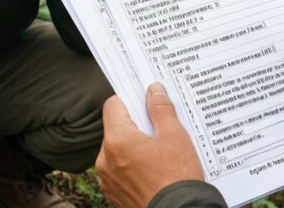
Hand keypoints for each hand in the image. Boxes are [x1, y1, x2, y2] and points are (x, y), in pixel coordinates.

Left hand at [96, 83, 203, 207]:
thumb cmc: (177, 177)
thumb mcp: (175, 136)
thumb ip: (161, 108)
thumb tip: (153, 89)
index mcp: (117, 140)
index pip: (113, 105)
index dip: (130, 98)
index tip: (145, 100)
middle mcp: (105, 160)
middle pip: (116, 129)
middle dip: (137, 125)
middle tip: (161, 129)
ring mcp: (108, 180)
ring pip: (118, 151)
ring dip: (135, 147)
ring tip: (161, 154)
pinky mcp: (114, 195)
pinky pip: (120, 171)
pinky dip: (133, 167)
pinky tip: (155, 171)